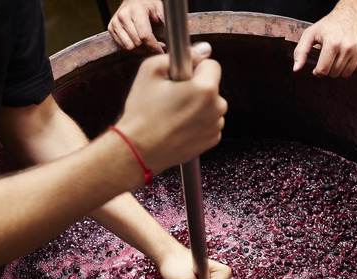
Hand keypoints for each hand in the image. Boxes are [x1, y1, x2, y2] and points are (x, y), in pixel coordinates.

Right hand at [108, 0, 165, 53]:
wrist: (135, 1)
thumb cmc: (149, 7)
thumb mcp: (161, 11)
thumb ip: (168, 22)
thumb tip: (178, 33)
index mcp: (136, 10)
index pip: (144, 36)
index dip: (154, 47)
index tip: (161, 51)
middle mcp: (123, 15)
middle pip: (138, 43)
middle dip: (150, 48)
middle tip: (158, 46)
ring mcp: (115, 22)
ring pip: (130, 47)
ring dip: (142, 50)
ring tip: (150, 44)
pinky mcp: (111, 28)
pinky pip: (123, 46)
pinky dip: (134, 49)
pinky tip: (141, 44)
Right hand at [116, 42, 226, 175]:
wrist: (138, 149)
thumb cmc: (142, 110)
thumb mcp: (151, 70)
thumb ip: (180, 54)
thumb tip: (202, 50)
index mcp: (206, 88)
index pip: (212, 64)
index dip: (194, 67)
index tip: (180, 76)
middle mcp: (217, 108)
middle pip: (212, 86)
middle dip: (196, 87)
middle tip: (172, 96)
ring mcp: (216, 126)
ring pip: (211, 105)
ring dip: (198, 105)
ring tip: (173, 113)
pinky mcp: (212, 140)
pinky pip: (209, 122)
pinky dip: (198, 121)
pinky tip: (179, 125)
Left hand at [293, 3, 356, 77]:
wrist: (353, 12)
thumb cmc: (331, 24)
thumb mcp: (311, 34)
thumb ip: (301, 51)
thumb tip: (296, 69)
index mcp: (332, 43)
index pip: (323, 71)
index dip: (317, 72)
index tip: (318, 68)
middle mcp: (347, 47)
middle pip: (334, 73)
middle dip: (329, 69)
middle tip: (329, 58)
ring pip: (347, 74)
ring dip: (341, 69)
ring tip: (339, 56)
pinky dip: (353, 65)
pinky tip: (350, 55)